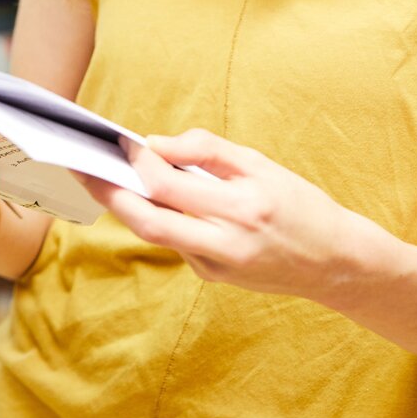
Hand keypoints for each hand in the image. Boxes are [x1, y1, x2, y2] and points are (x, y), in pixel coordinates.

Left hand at [80, 129, 368, 301]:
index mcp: (242, 207)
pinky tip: (152, 199)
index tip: (119, 140)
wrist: (336, 261)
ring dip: (125, 205)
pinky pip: (175, 242)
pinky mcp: (213, 277)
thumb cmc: (299, 203)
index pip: (169, 186)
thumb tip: (155, 144)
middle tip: (80, 166)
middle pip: (147, 221)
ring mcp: (217, 266)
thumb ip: (205, 150)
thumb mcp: (260, 163)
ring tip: (101, 176)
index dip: (138, 162)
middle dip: (108, 192)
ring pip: (154, 234)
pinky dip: (161, 217)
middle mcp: (227, 242)